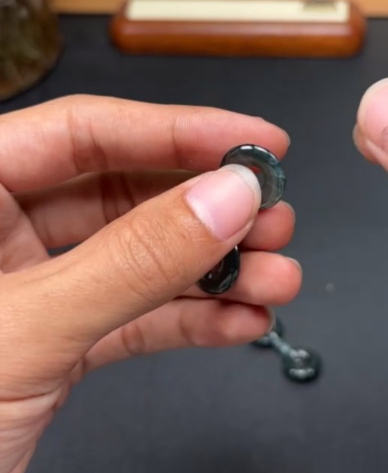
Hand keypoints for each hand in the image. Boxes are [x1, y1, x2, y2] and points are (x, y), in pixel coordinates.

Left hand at [0, 97, 300, 472]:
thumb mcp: (28, 327)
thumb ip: (132, 261)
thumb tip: (224, 198)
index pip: (84, 132)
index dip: (177, 130)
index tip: (251, 143)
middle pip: (122, 192)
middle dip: (207, 210)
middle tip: (271, 217)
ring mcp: (27, 286)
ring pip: (137, 258)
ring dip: (213, 270)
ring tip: (275, 278)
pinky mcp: (52, 342)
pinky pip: (132, 317)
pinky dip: (188, 320)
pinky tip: (240, 320)